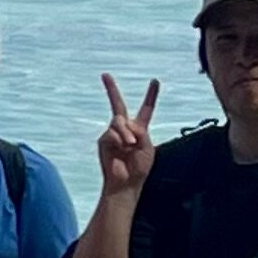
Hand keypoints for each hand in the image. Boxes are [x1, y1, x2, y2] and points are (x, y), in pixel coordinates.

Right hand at [97, 75, 162, 196]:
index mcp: (140, 129)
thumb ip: (140, 132)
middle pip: (118, 105)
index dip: (151, 95)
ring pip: (118, 122)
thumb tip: (125, 124)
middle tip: (105, 74)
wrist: (126, 183)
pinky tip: (122, 149)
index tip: (155, 81)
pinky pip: (111, 133)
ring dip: (127, 134)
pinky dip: (119, 140)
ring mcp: (112, 134)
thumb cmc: (139, 167)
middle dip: (111, 89)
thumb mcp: (148, 147)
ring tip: (131, 146)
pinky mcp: (103, 141)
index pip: (146, 109)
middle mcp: (124, 128)